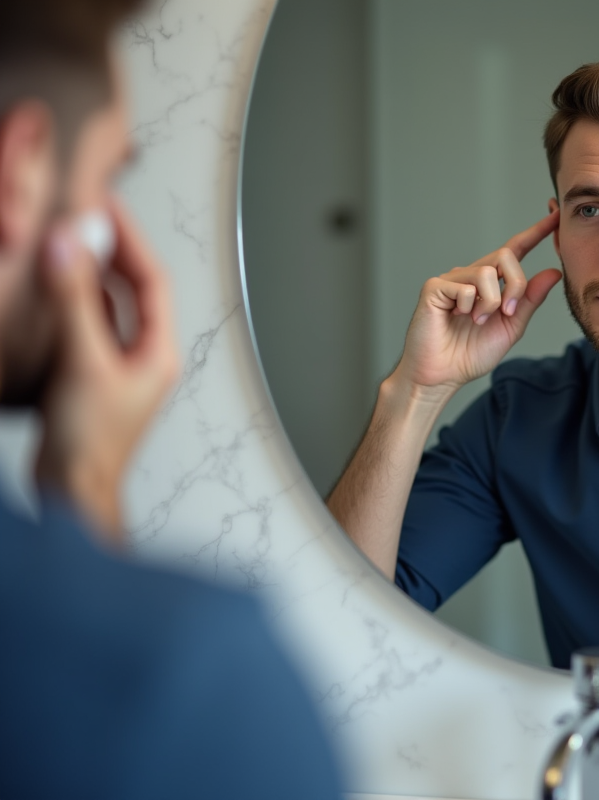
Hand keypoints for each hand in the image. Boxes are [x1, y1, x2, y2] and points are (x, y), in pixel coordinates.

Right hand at [35, 198, 180, 542]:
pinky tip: (50, 291)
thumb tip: (70, 247)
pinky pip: (83, 327)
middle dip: (110, 251)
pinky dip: (70, 303)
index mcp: (157, 352)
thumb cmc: (90, 447)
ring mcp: (116, 368)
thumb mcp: (82, 362)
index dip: (129, 240)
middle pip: (132, 290)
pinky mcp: (88, 379)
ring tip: (65, 242)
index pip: (151, 280)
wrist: (72, 494)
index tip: (105, 206)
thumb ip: (75, 303)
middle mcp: (143, 357)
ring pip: (107, 307)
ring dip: (88, 275)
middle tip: (84, 216)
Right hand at [390, 209, 560, 398]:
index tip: (555, 215)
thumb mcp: (511, 327)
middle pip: (505, 255)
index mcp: (490, 284)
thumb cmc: (470, 354)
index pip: (515, 250)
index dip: (536, 232)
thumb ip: (529, 300)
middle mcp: (471, 275)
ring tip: (477, 322)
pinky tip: (456, 319)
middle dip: (515, 285)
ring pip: (486, 272)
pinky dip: (469, 307)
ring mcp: (451, 280)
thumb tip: (553, 273)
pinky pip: (464, 286)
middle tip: (508, 313)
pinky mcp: (434, 287)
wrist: (443, 375)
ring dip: (490, 304)